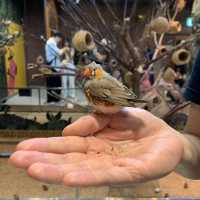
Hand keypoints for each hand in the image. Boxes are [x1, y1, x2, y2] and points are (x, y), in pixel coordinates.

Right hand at [10, 108, 183, 186]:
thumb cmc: (140, 126)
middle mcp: (100, 157)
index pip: (67, 144)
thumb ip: (94, 118)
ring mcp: (115, 167)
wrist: (167, 137)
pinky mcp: (133, 172)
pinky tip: (70, 178)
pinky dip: (89, 177)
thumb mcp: (115, 113)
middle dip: (44, 160)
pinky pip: (109, 174)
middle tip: (18, 161)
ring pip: (83, 170)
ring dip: (59, 171)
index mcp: (96, 142)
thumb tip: (69, 129)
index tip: (23, 148)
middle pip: (69, 159)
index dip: (46, 146)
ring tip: (35, 170)